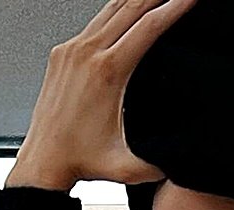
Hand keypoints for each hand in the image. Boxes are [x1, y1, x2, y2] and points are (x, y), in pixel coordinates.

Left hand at [7, 0, 200, 190]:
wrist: (44, 160)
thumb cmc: (81, 161)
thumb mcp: (128, 167)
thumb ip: (160, 164)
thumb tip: (183, 160)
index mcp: (107, 73)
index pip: (148, 28)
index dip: (173, 9)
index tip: (188, 0)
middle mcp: (87, 53)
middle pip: (130, 6)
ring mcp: (71, 49)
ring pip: (110, 8)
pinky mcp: (62, 53)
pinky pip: (93, 23)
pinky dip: (115, 13)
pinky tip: (127, 14)